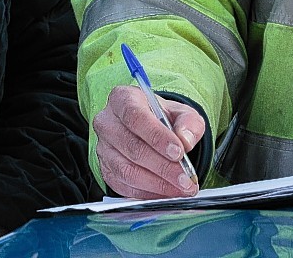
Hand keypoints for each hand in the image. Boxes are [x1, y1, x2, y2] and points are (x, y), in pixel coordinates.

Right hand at [93, 84, 204, 198]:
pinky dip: (147, 193)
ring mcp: (103, 148)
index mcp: (122, 99)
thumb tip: (186, 140)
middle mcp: (107, 122)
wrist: (149, 128)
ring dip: (156, 184)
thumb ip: (188, 123)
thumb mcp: (181, 112)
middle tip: (185, 178)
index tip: (179, 152)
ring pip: (126, 170)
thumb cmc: (161, 118)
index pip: (135, 117)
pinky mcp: (105, 169)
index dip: (157, 137)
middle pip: (132, 147)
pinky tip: (166, 193)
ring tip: (180, 188)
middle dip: (162, 166)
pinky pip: (124, 186)